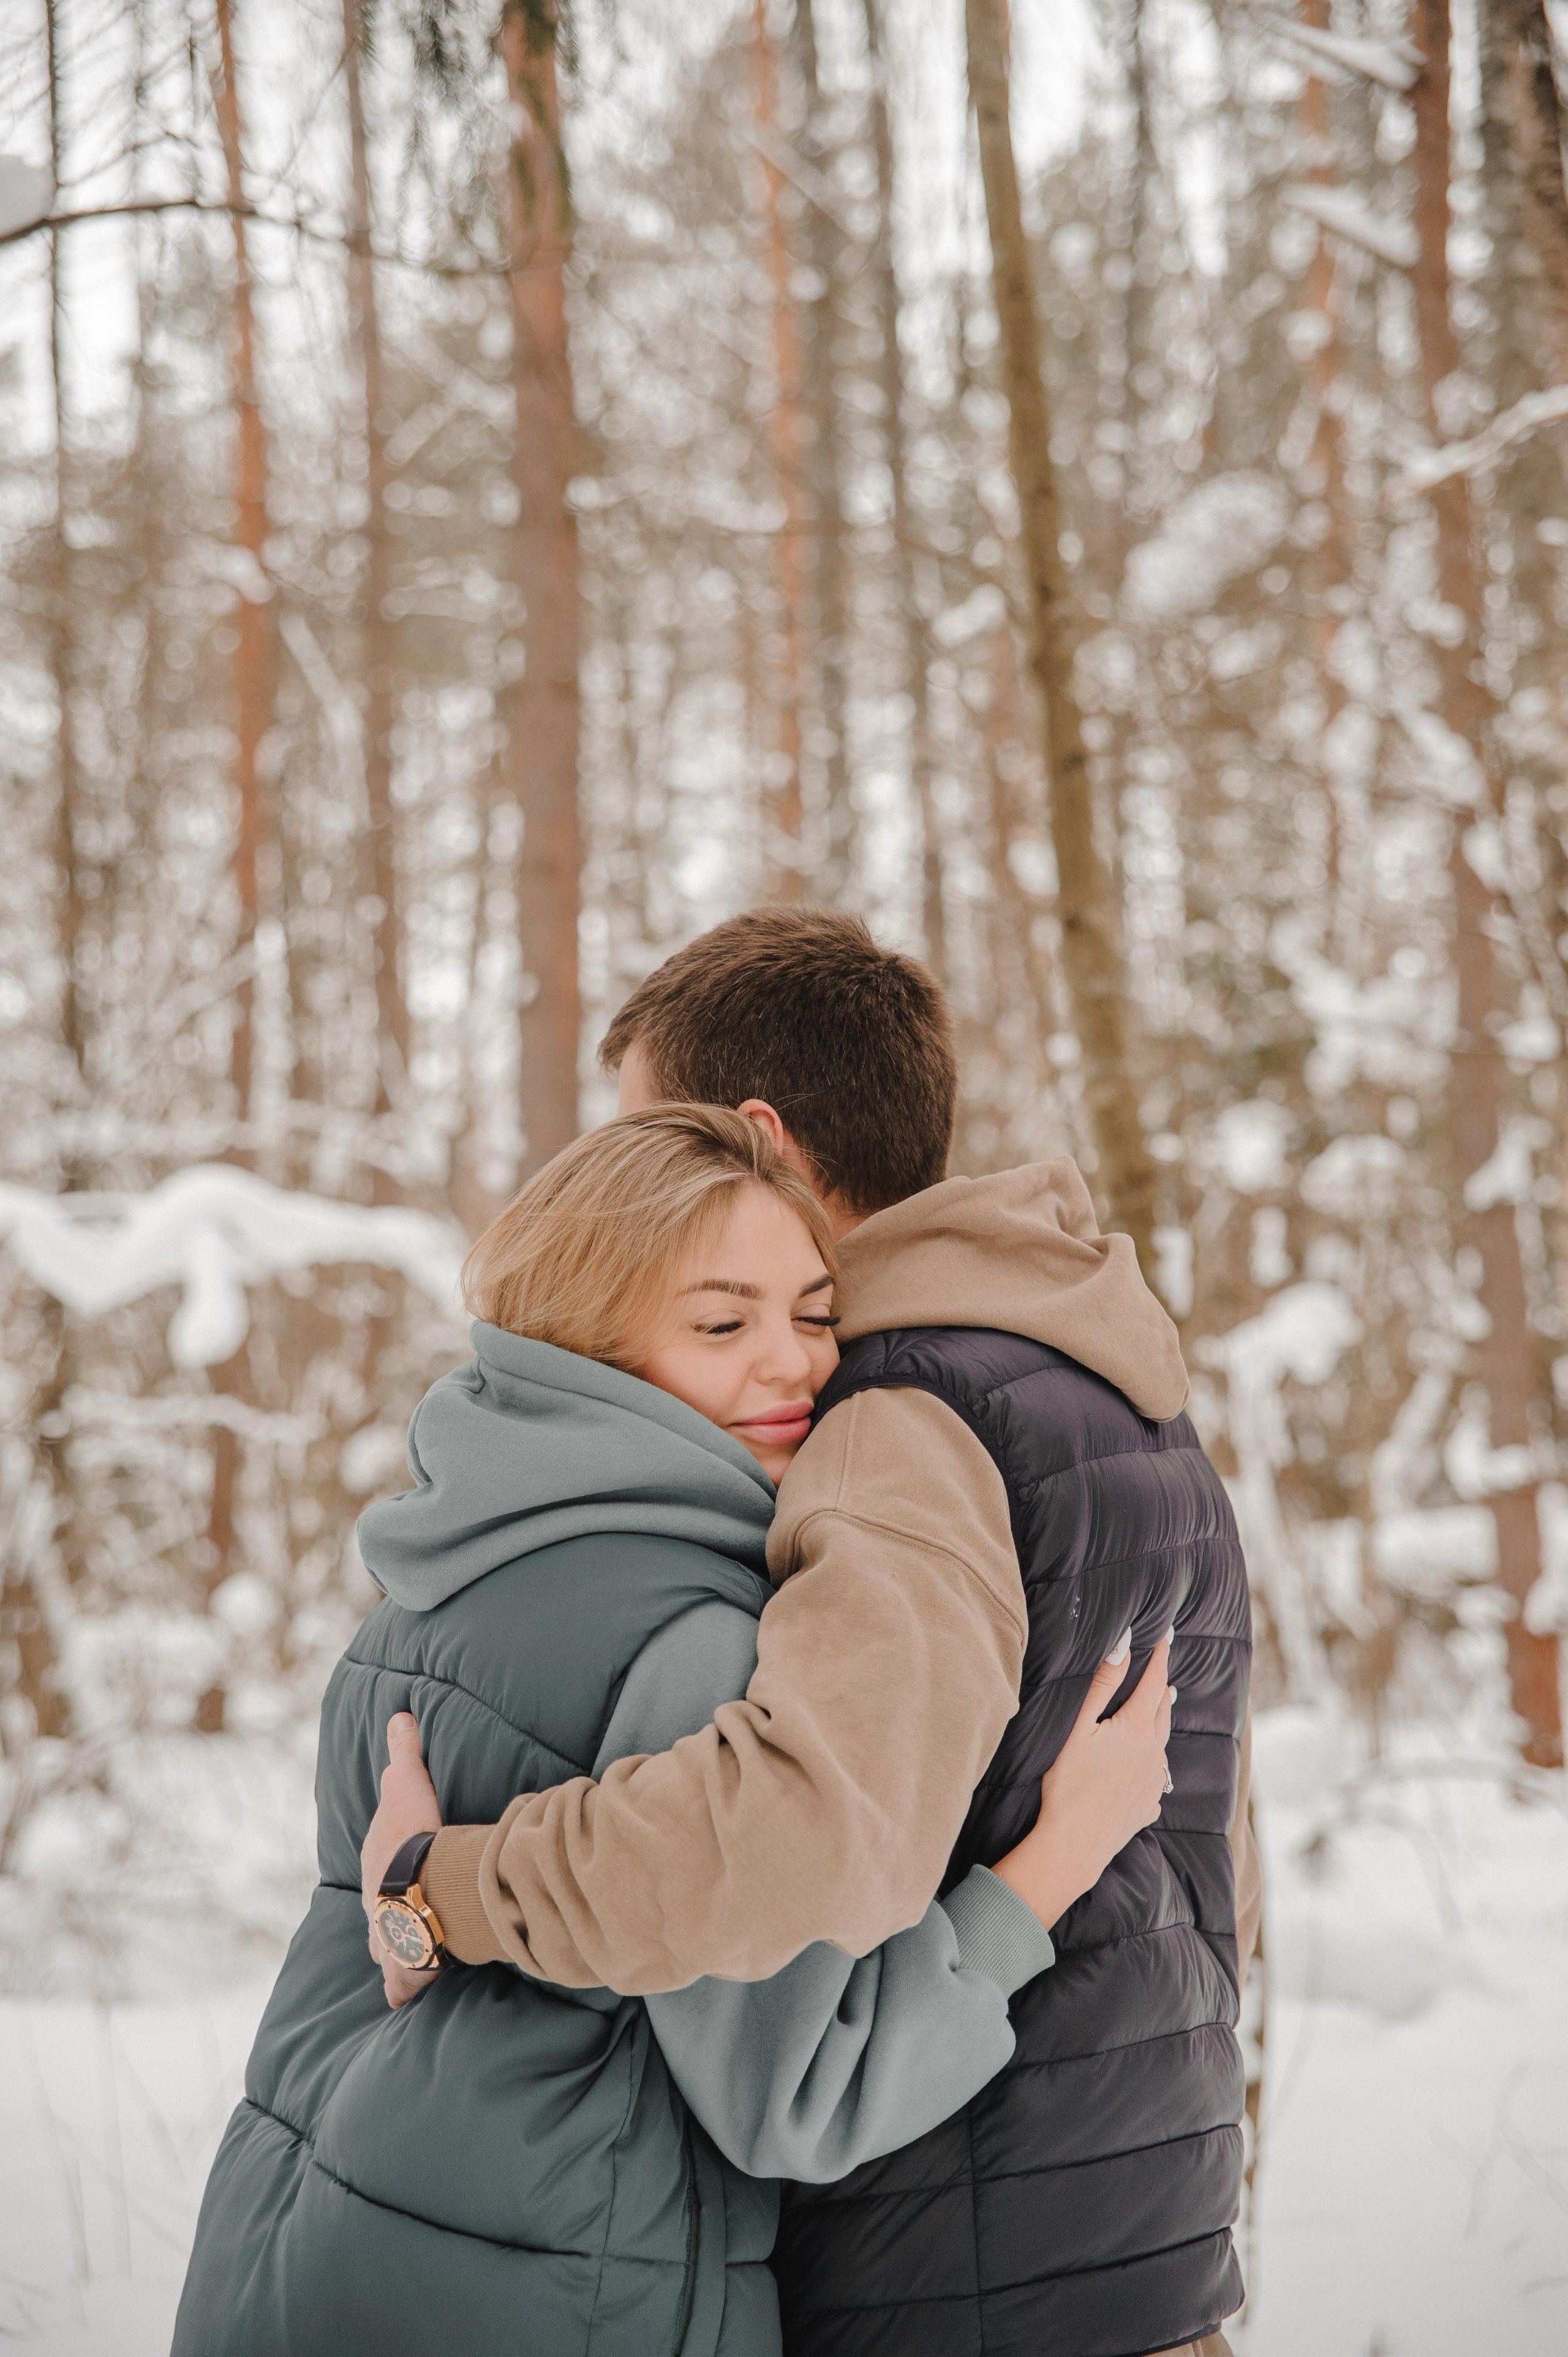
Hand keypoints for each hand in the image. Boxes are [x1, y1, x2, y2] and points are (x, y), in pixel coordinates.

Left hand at [361, 1712, 443, 2010]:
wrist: (420, 1887)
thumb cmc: (412, 1837)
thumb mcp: (406, 1784)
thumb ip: (403, 1751)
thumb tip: (398, 1714)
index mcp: (375, 1865)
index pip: (379, 1862)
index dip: (392, 1862)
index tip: (403, 1864)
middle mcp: (372, 1904)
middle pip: (379, 1905)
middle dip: (391, 1907)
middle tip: (411, 1906)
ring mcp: (386, 1937)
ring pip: (386, 1944)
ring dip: (397, 1945)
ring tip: (414, 1948)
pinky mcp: (405, 1967)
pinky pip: (402, 1983)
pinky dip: (403, 1989)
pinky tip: (404, 1998)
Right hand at [992, 1632, 1173, 1933]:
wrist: (1074, 1844)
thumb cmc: (1068, 1783)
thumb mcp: (1077, 1727)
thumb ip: (1102, 1685)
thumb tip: (1124, 1646)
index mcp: (1137, 1729)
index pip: (1154, 1683)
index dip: (1159, 1657)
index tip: (1166, 1635)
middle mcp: (1154, 1754)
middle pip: (1163, 1712)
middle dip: (1162, 1688)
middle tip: (1163, 1671)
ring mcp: (1153, 1783)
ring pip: (1163, 1744)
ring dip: (1160, 1723)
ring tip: (1159, 1710)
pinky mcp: (1147, 1807)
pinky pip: (1156, 1777)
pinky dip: (1153, 1762)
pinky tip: (1145, 1766)